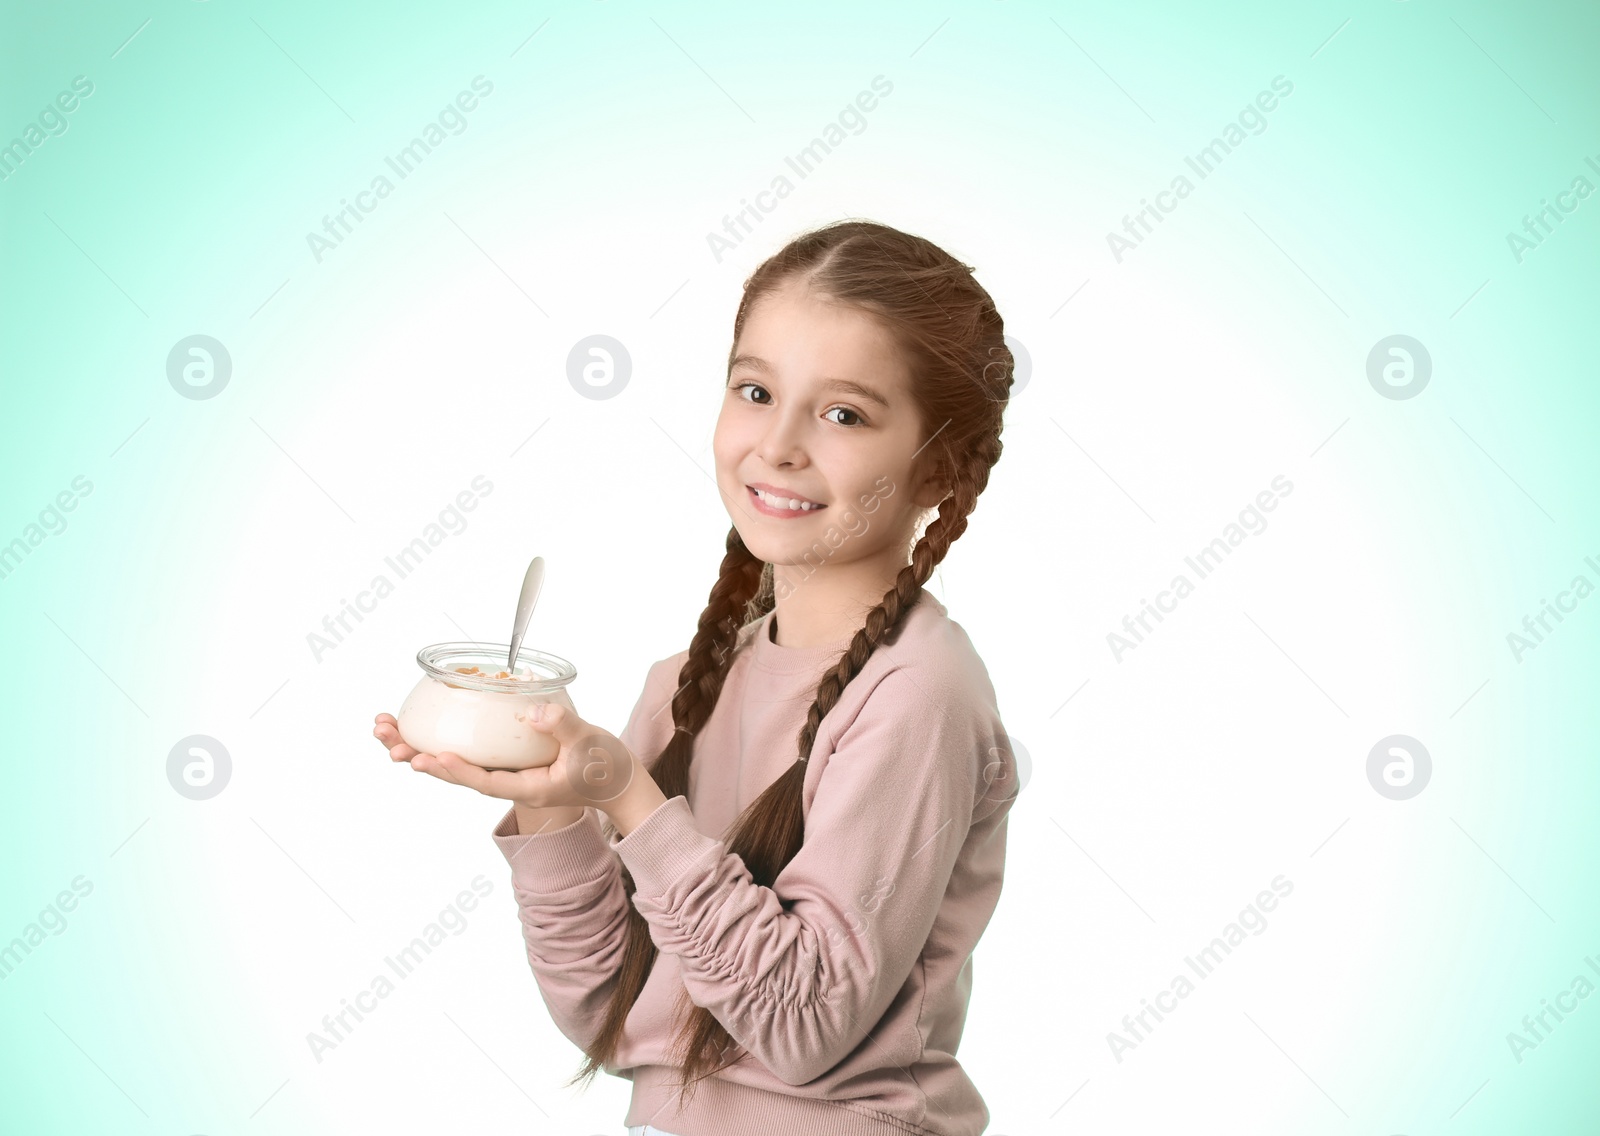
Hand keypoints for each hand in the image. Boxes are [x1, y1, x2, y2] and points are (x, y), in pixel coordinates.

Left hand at [373, 707, 667, 831]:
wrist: (615, 782)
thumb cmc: (605, 766)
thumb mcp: (589, 743)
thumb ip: (563, 726)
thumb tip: (533, 711)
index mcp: (528, 788)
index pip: (485, 781)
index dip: (457, 771)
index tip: (430, 758)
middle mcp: (509, 784)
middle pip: (455, 774)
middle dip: (417, 755)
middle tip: (385, 738)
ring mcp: (505, 774)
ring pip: (454, 764)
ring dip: (418, 748)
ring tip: (386, 730)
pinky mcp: (506, 762)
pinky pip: (466, 754)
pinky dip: (440, 740)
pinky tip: (421, 728)